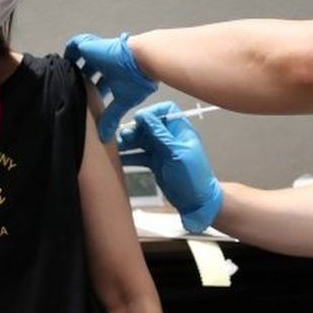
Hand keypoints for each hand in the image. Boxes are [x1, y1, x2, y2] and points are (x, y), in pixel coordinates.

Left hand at [65, 32, 157, 141]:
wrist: (141, 60)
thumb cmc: (137, 79)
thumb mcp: (123, 101)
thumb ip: (112, 116)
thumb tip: (106, 136)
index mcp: (114, 75)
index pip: (99, 83)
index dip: (92, 91)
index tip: (85, 101)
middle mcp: (105, 64)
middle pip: (88, 71)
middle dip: (80, 80)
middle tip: (70, 91)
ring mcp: (97, 54)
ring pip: (79, 59)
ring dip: (72, 67)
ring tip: (62, 77)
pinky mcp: (89, 46)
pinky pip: (73, 46)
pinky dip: (68, 54)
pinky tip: (62, 64)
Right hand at [119, 102, 222, 233]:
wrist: (196, 202)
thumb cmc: (191, 176)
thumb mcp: (176, 154)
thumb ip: (160, 135)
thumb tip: (144, 115)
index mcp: (180, 130)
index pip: (166, 110)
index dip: (151, 112)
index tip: (138, 120)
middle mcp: (170, 137)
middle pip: (149, 126)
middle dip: (135, 129)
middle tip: (122, 137)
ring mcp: (162, 150)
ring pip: (142, 140)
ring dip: (129, 142)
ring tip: (116, 147)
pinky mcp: (155, 163)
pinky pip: (139, 155)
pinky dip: (129, 156)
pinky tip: (117, 157)